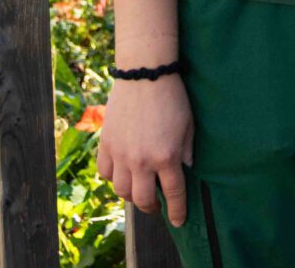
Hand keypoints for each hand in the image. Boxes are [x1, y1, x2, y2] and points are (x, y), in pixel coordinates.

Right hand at [96, 75, 194, 225]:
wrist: (145, 75)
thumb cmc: (172, 98)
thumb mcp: (188, 126)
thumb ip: (186, 152)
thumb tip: (185, 170)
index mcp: (166, 157)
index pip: (173, 194)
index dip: (178, 210)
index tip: (179, 220)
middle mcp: (141, 161)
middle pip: (142, 199)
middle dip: (152, 208)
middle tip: (157, 206)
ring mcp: (121, 154)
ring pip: (121, 190)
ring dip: (132, 194)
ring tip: (140, 189)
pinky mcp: (106, 144)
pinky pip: (105, 172)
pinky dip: (114, 177)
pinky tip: (122, 173)